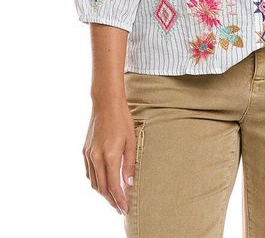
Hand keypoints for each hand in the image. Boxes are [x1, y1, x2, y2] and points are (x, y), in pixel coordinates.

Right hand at [82, 98, 135, 215]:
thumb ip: (129, 164)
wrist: (106, 103)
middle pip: (102, 187)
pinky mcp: (85, 151)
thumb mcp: (131, 140)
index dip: (119, 200)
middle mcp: (96, 157)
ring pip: (94, 182)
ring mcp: (88, 154)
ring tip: (114, 198)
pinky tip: (104, 182)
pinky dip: (97, 181)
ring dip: (103, 192)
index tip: (125, 209)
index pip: (113, 186)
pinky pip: (90, 172)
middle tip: (120, 208)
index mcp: (109, 155)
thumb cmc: (122, 119)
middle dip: (111, 200)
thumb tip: (129, 184)